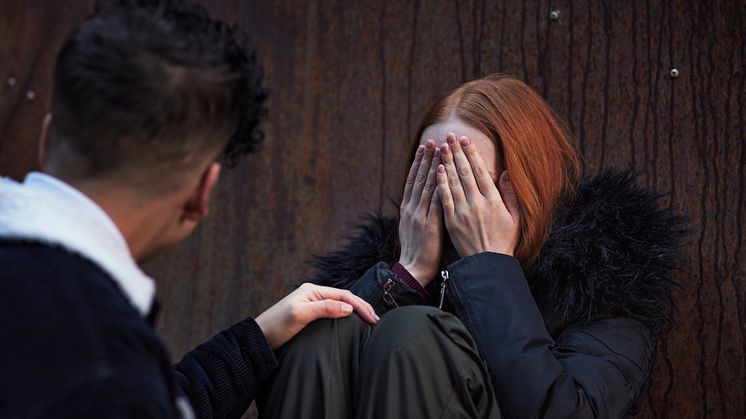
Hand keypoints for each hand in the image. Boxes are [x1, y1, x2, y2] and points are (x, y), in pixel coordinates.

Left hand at [255, 283, 378, 348]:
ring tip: (368, 321)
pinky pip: (333, 313)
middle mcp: (313, 295)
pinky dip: (345, 317)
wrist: (259, 339)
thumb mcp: (300, 314)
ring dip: (354, 312)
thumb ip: (324, 308)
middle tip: (375, 320)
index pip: (343, 295)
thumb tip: (348, 308)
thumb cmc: (276, 326)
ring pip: (339, 305)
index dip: (360, 305)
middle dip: (361, 307)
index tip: (372, 318)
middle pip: (344, 298)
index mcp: (313, 290)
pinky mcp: (309, 316)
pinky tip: (350, 324)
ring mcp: (311, 305)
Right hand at [397, 139, 442, 285]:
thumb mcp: (412, 227)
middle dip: (426, 158)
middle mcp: (412, 208)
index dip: (419, 162)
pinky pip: (436, 202)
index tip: (424, 146)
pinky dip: (440, 186)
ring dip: (433, 166)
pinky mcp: (430, 224)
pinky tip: (445, 174)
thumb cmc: (417, 250)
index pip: (413, 179)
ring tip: (439, 150)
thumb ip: (418, 210)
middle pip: (419, 178)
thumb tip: (423, 197)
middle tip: (432, 140)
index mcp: (408, 208)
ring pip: (427, 186)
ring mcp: (420, 215)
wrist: (413, 270)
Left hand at [436, 133, 519, 257]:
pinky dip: (441, 183)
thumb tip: (507, 172)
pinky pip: (444, 198)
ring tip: (441, 147)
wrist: (487, 264)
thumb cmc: (503, 241)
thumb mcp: (515, 217)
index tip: (465, 140)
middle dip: (456, 152)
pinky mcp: (451, 221)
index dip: (471, 153)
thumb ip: (510, 194)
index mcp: (493, 200)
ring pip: (453, 181)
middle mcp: (477, 203)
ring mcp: (463, 212)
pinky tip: (437, 170)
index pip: (480, 171)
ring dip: (447, 162)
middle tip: (449, 136)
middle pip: (465, 172)